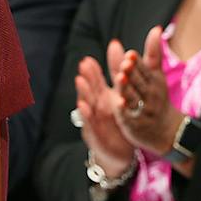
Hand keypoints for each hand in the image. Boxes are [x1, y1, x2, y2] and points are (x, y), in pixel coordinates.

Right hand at [74, 45, 134, 176]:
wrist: (120, 152)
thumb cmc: (118, 122)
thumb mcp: (120, 97)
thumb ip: (118, 73)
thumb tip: (116, 47)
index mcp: (103, 98)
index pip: (96, 82)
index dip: (92, 72)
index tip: (88, 59)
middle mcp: (96, 108)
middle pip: (90, 91)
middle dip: (87, 78)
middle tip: (83, 65)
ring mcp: (94, 121)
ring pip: (88, 104)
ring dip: (84, 92)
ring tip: (80, 80)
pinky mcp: (95, 134)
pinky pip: (90, 123)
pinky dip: (87, 115)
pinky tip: (84, 106)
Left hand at [115, 26, 185, 157]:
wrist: (167, 130)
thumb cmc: (157, 96)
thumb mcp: (155, 75)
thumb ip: (151, 53)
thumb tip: (156, 28)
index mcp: (154, 80)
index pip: (146, 69)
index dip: (138, 62)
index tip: (131, 53)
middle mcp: (150, 94)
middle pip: (139, 81)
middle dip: (133, 72)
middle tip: (126, 62)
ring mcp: (144, 109)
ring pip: (134, 97)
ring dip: (127, 88)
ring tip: (120, 77)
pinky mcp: (136, 123)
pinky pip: (130, 116)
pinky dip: (125, 110)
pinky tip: (118, 104)